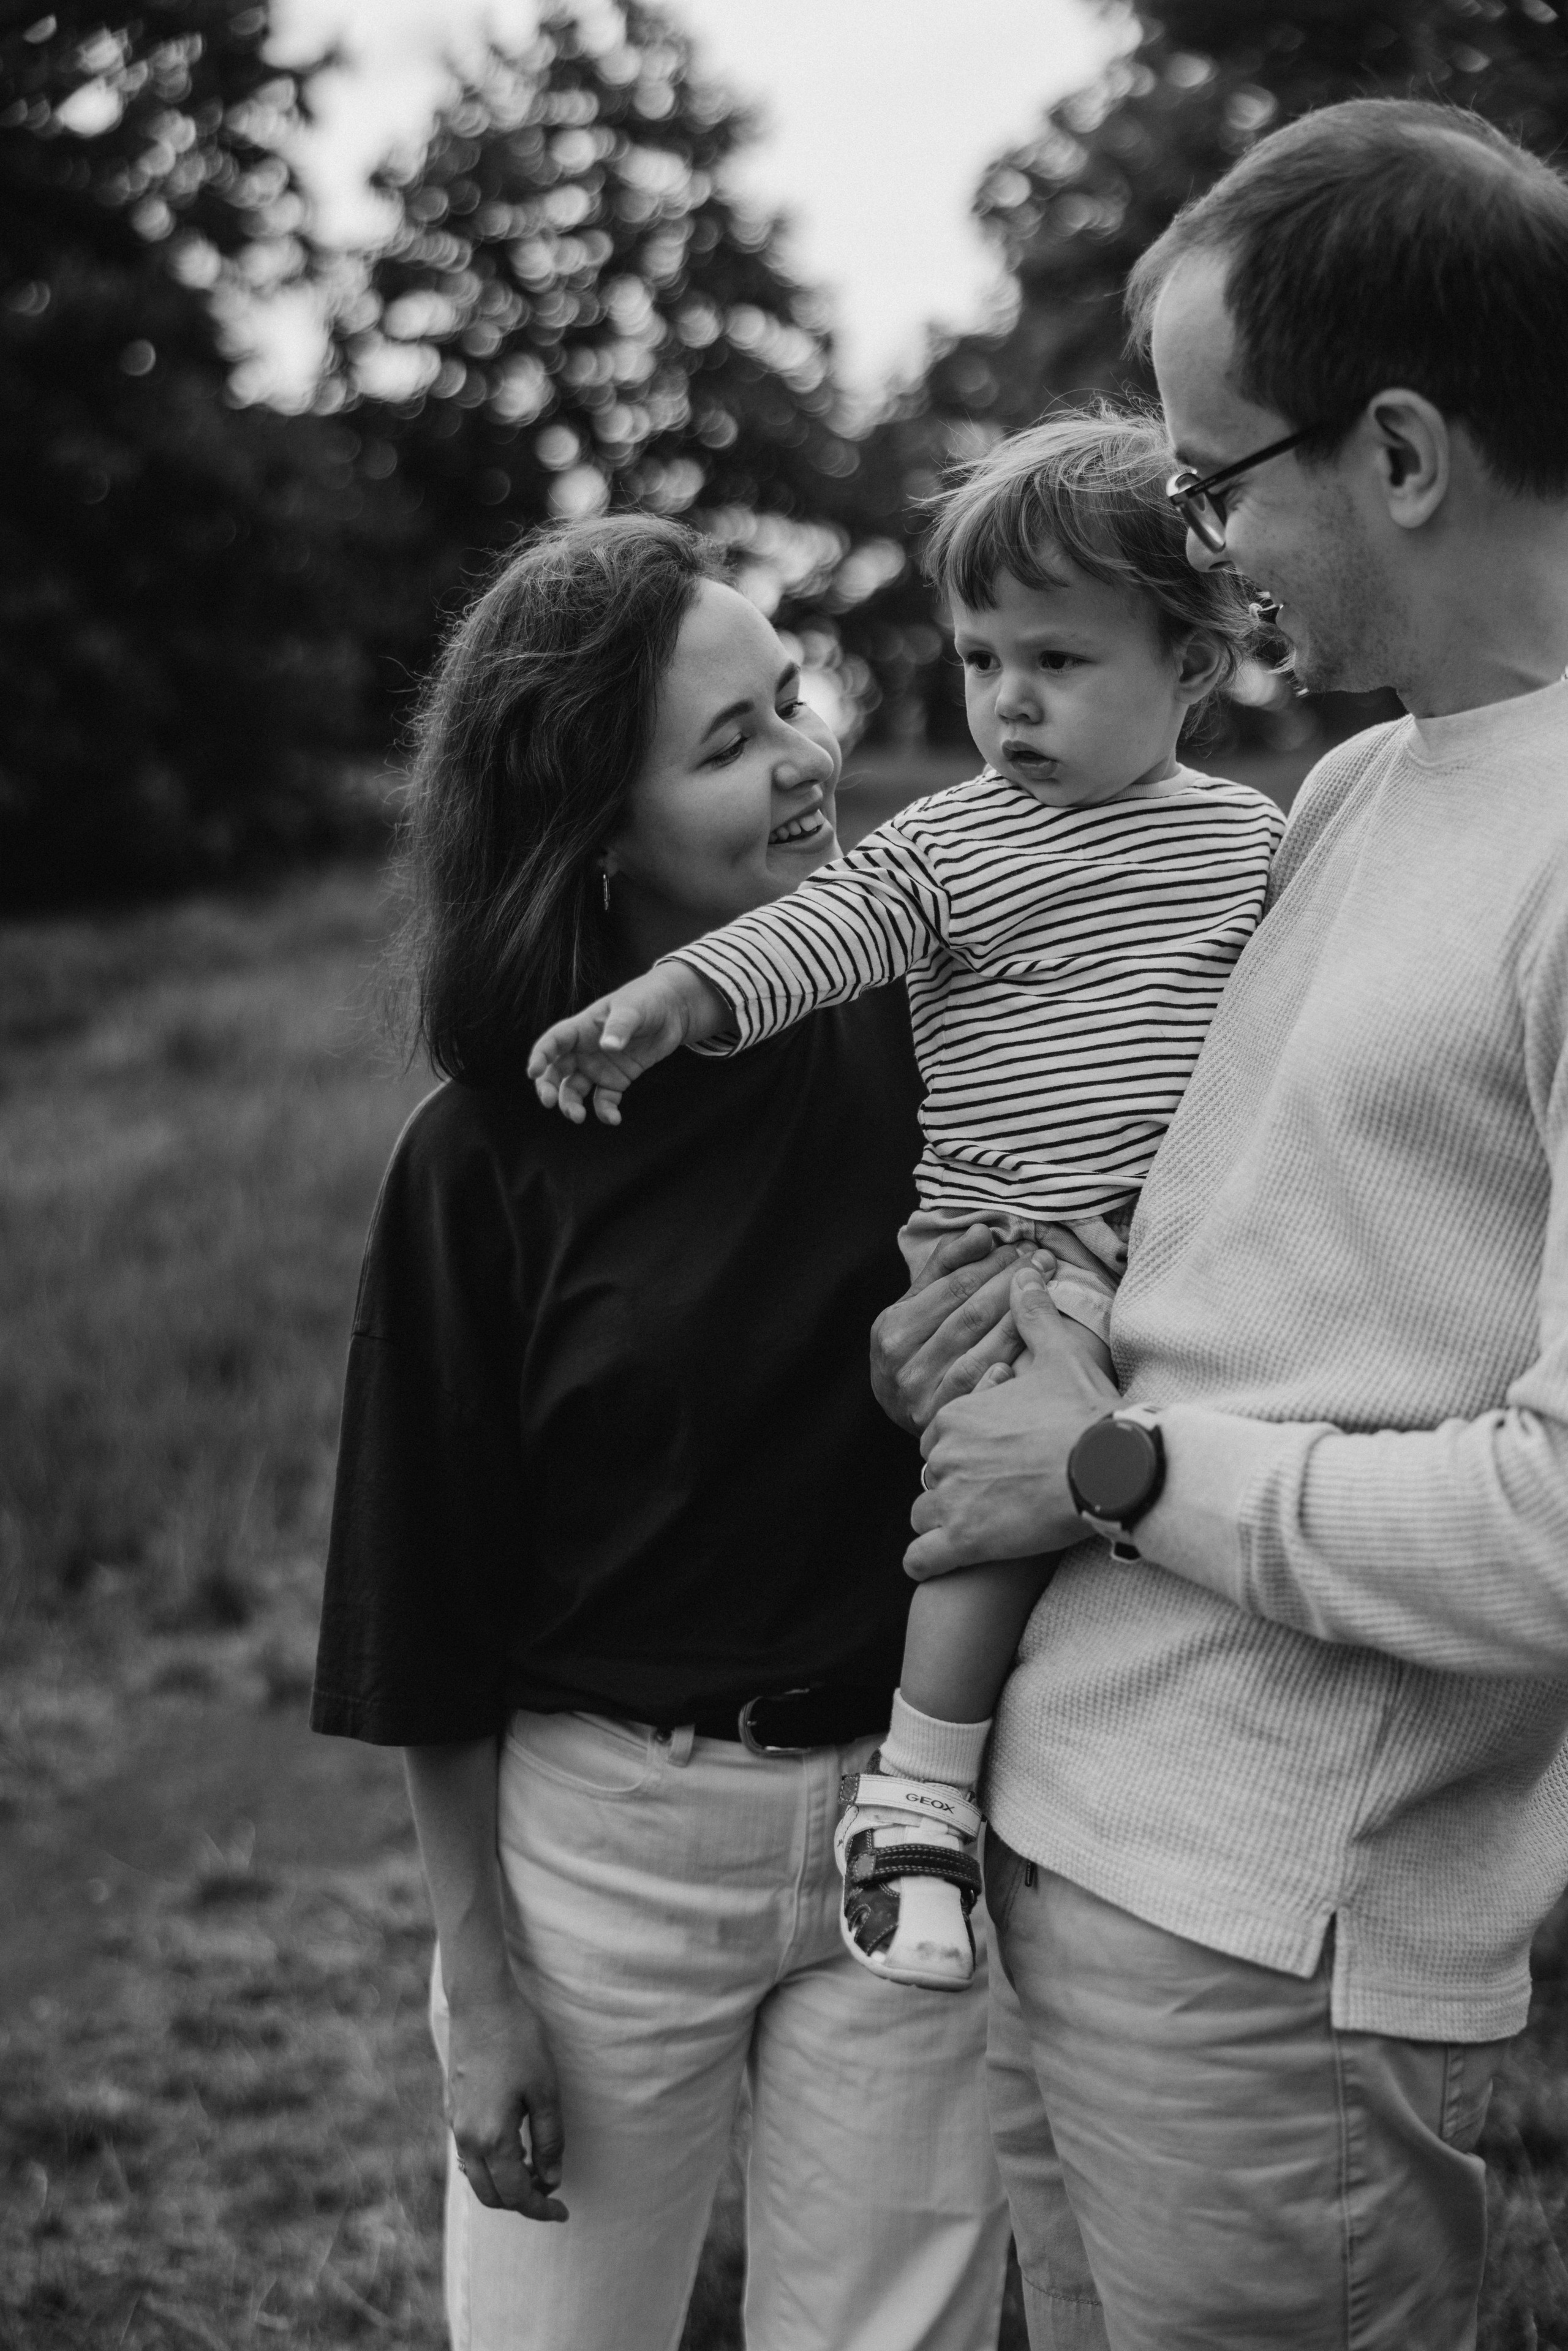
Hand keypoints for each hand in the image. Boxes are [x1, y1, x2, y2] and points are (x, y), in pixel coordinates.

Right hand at [446, 1978, 567, 2222]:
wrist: (480, 2002)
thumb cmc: (518, 2041)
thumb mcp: (545, 2090)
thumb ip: (549, 2140)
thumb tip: (552, 2180)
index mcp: (491, 2139)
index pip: (516, 2195)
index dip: (541, 2209)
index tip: (563, 2212)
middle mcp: (466, 2139)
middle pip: (491, 2195)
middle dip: (522, 2202)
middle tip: (551, 2193)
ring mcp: (454, 2124)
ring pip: (476, 2177)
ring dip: (504, 2185)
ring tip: (535, 2170)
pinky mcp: (451, 2108)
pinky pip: (468, 2154)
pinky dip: (490, 2165)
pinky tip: (513, 2147)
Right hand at [528, 964, 727, 1124]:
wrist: (674, 1010)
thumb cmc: (648, 1000)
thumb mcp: (633, 1009)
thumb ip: (620, 1026)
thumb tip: (608, 1046)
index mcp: (583, 1028)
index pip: (553, 1041)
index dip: (541, 1055)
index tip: (533, 1071)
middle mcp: (585, 1049)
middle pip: (557, 1070)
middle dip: (549, 1087)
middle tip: (549, 1102)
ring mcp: (599, 1066)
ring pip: (575, 1089)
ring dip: (571, 1104)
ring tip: (578, 1117)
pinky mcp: (617, 1079)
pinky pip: (604, 1099)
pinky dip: (605, 1111)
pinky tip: (613, 1119)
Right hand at [870, 1225, 1047, 1433]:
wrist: (897, 1406)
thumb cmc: (914, 1344)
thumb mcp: (917, 1302)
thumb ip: (946, 1266)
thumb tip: (982, 1230)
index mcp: (893, 1326)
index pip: (954, 1286)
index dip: (993, 1264)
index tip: (1023, 1247)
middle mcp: (903, 1362)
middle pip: (972, 1315)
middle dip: (1013, 1283)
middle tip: (1044, 1262)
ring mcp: (921, 1396)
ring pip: (981, 1350)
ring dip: (1021, 1318)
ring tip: (1046, 1291)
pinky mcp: (942, 1422)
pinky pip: (980, 1391)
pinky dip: (1004, 1369)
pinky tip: (1030, 1348)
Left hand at [905, 1261, 1119, 1577]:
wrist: (1109, 1468)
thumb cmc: (1087, 1413)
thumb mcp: (1060, 1356)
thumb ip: (1034, 1316)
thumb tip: (1025, 1272)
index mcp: (958, 1413)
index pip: (938, 1434)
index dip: (962, 1447)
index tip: (993, 1458)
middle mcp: (944, 1454)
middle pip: (930, 1475)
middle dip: (951, 1486)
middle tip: (990, 1496)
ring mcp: (950, 1500)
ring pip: (921, 1516)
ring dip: (939, 1524)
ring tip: (974, 1530)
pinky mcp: (963, 1542)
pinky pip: (921, 1559)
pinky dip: (928, 1562)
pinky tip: (944, 1562)